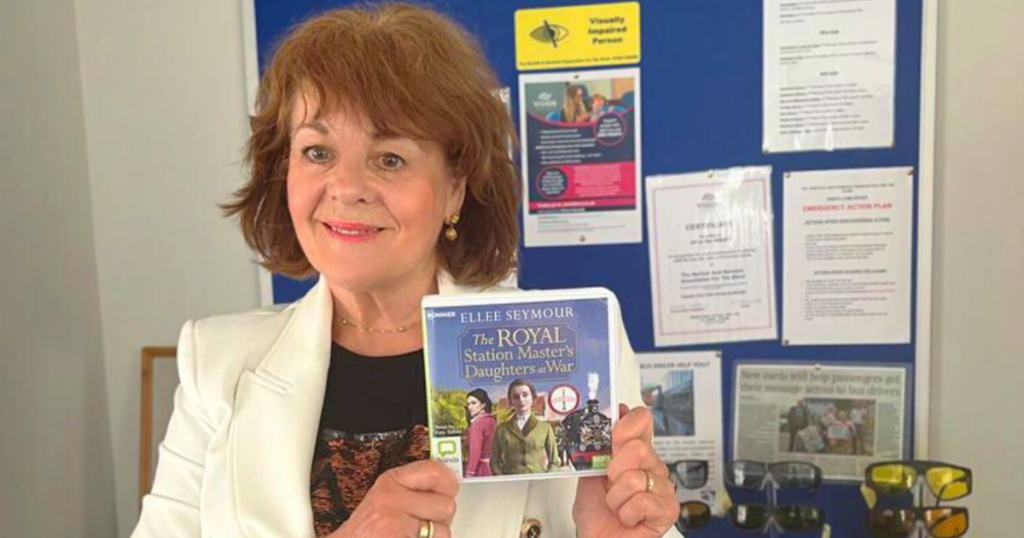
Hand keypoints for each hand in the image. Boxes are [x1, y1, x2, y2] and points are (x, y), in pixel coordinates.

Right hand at [329, 459, 458, 537]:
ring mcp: (394, 524)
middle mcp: (391, 499)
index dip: (448, 485)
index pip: (436, 471)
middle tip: (421, 526)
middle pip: (446, 505)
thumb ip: (415, 490)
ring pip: (443, 532)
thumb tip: (451, 484)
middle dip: (440, 521)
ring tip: (411, 537)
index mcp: (390, 482)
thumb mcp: (386, 498)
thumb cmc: (368, 531)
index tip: (446, 493)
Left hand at [573, 404, 678, 537]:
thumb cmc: (596, 514)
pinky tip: (629, 517)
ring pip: (634, 478)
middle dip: (614, 471)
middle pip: (638, 448)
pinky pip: (642, 500)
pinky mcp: (668, 508)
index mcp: (633, 452)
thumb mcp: (589, 474)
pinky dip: (626, 513)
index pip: (641, 419)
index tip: (612, 440)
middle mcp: (651, 466)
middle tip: (611, 485)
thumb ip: (599, 446)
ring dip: (616, 498)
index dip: (625, 425)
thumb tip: (611, 415)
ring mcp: (663, 486)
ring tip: (618, 506)